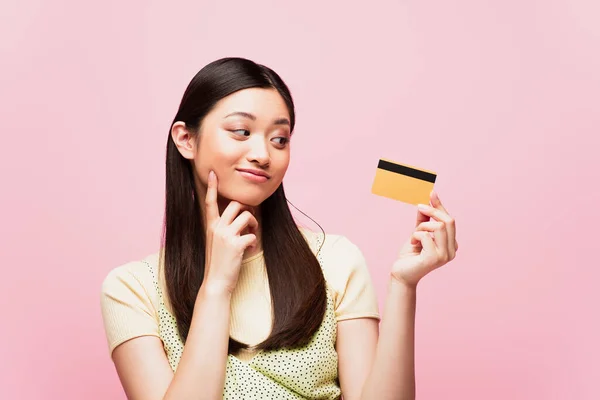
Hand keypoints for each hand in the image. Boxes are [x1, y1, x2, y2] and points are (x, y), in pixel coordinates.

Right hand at [203, 171, 257, 293]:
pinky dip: (254, 241)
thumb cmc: (218, 262)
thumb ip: (224, 229)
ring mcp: (226, 236)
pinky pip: (252, 234)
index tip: (213, 173)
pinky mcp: (236, 244)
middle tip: (250, 221)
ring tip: (251, 235)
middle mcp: (216, 228)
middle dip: (247, 210)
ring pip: (247, 216)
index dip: (212, 187)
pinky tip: (250, 248)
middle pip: (236, 205)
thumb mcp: (215, 242)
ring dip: (254, 224)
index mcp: (210, 226)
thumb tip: (242, 218)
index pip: (210, 202)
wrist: (216, 282)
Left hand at [391, 191, 457, 287]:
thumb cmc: (410, 255)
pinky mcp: (434, 258)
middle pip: (448, 221)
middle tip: (419, 208)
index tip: (431, 193)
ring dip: (422, 226)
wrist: (401, 273)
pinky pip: (425, 235)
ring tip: (414, 236)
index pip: (450, 220)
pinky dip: (416, 235)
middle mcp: (452, 251)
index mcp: (451, 244)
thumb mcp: (419, 232)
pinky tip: (412, 243)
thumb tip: (428, 200)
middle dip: (432, 211)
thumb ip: (425, 219)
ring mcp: (445, 256)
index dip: (440, 206)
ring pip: (438, 226)